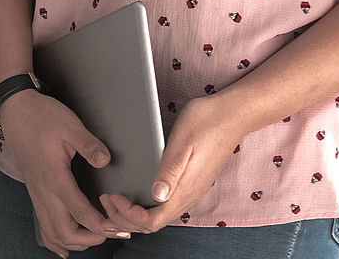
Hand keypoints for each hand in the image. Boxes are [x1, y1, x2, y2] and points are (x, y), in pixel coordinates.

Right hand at [0, 90, 132, 254]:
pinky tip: (67, 244)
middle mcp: (44, 192)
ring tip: (96, 235)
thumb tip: (106, 160)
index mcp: (55, 179)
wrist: (14, 111)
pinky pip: (44, 227)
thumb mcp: (70, 126)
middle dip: (91, 239)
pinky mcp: (35, 193)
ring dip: (76, 241)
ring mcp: (37, 194)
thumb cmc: (41, 117)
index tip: (121, 227)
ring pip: (53, 234)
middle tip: (112, 230)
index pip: (82, 214)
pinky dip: (57, 240)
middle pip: (66, 233)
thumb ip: (90, 145)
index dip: (104, 226)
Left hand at [98, 95, 242, 233]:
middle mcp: (189, 195)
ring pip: (160, 215)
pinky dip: (147, 206)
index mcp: (185, 189)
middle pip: (154, 223)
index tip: (113, 197)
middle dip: (126, 218)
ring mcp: (191, 189)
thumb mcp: (182, 143)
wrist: (232, 114)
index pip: (153, 221)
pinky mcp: (191, 181)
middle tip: (106, 199)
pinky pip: (167, 205)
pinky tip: (136, 192)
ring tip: (115, 198)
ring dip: (135, 213)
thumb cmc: (206, 122)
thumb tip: (156, 196)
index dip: (128, 216)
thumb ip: (170, 171)